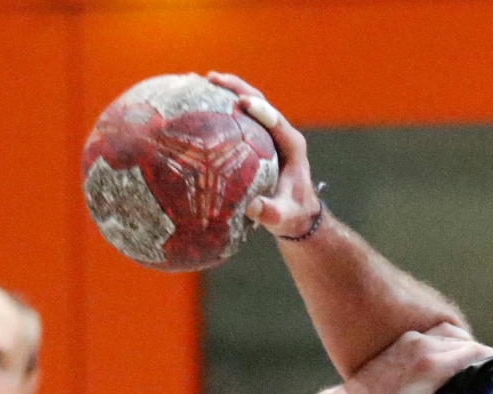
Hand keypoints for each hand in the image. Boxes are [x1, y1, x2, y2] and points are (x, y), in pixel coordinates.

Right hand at [206, 72, 319, 238]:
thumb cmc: (292, 214)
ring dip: (225, 91)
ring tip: (197, 81)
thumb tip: (250, 206)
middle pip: (258, 102)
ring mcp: (266, 134)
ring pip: (246, 105)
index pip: (275, 119)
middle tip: (211, 78)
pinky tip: (196, 103)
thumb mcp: (282, 216)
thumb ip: (269, 211)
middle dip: (236, 88)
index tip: (241, 102)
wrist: (296, 215)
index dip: (259, 108)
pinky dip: (219, 108)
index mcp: (291, 145)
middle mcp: (279, 133)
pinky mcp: (255, 139)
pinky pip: (236, 119)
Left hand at [314, 329, 492, 393]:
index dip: (491, 361)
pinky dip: (445, 350)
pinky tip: (445, 370)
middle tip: (490, 378)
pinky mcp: (401, 342)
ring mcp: (410, 340)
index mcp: (431, 364)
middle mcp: (422, 345)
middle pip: (464, 343)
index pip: (474, 351)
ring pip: (449, 339)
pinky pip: (433, 339)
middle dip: (478, 359)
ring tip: (470, 376)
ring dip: (461, 353)